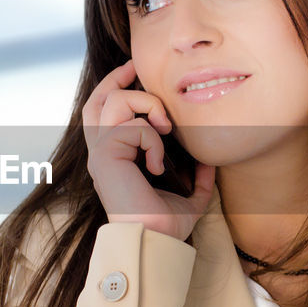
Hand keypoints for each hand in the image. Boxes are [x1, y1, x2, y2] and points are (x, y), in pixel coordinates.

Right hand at [82, 58, 215, 241]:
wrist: (155, 239)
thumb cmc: (166, 225)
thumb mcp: (189, 196)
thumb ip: (198, 179)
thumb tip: (210, 162)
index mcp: (114, 158)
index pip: (102, 115)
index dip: (115, 89)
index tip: (135, 75)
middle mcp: (102, 152)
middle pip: (97, 100)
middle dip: (116, 78)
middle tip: (134, 67)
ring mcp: (100, 153)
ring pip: (114, 101)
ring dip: (146, 104)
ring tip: (165, 127)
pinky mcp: (106, 155)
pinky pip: (133, 126)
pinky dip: (153, 139)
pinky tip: (158, 164)